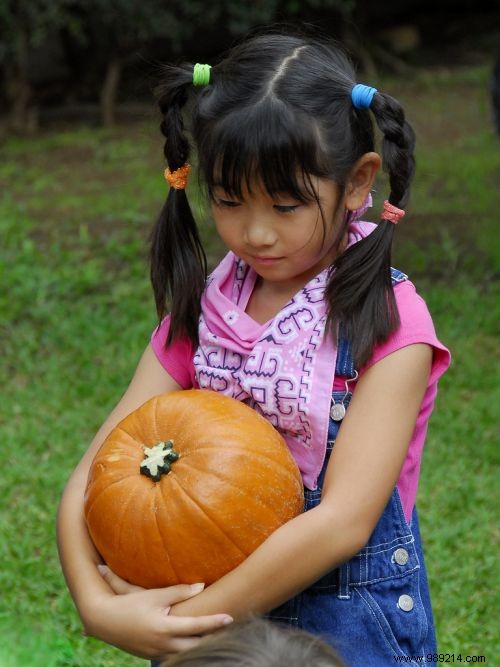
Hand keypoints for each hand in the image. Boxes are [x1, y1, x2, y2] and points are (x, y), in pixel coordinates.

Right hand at [85, 565, 232, 659]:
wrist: (104, 621)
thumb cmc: (130, 604)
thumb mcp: (155, 595)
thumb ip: (179, 592)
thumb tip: (202, 586)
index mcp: (165, 628)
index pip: (197, 626)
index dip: (215, 622)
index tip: (230, 617)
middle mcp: (163, 644)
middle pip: (196, 645)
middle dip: (213, 638)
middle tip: (229, 628)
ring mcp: (157, 653)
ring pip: (186, 653)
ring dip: (201, 645)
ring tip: (216, 634)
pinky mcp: (151, 656)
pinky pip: (175, 655)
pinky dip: (186, 649)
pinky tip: (195, 642)